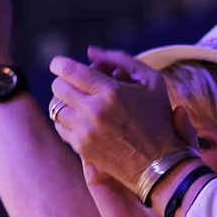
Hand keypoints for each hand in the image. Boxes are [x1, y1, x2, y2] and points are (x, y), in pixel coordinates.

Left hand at [50, 48, 192, 191]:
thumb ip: (121, 59)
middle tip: (75, 84)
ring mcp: (86, 132)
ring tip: (78, 102)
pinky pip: (61, 128)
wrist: (161, 165)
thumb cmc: (159, 119)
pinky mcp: (82, 149)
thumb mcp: (151, 81)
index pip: (69, 70)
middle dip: (64, 81)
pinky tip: (81, 119)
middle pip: (58, 87)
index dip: (59, 63)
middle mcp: (94, 112)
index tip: (59, 64)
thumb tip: (90, 51)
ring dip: (64, 102)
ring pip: (56, 108)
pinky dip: (67, 121)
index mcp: (111, 92)